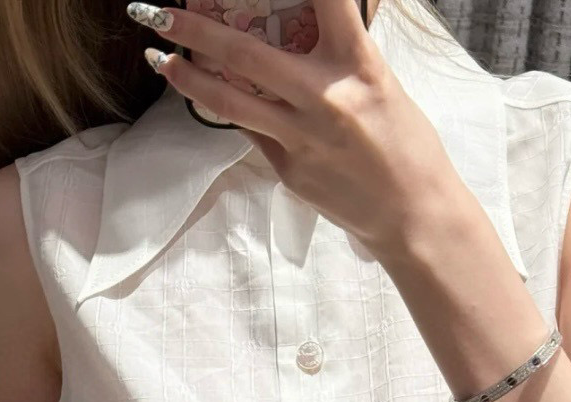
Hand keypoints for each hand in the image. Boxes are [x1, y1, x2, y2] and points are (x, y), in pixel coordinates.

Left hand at [130, 0, 458, 260]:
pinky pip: (250, 131)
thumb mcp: (379, 82)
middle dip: (196, 29)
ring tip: (159, 60)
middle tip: (160, 11)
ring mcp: (301, 137)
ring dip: (188, 78)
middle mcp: (324, 97)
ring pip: (230, 101)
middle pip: (246, 54)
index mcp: (358, 64)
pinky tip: (209, 95)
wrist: (411, 213)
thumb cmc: (403, 144)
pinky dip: (229, 109)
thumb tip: (297, 29)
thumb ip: (337, 55)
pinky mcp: (288, 169)